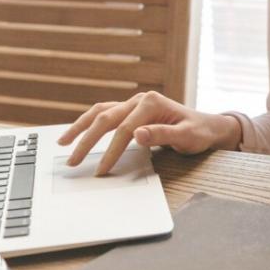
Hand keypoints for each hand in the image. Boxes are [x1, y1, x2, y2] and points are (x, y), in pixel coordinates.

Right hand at [59, 91, 241, 174]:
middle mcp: (139, 99)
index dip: (111, 150)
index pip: (125, 129)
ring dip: (80, 126)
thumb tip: (136, 135)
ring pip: (100, 112)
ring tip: (62, 142)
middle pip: (106, 118)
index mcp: (152, 103)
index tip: (101, 170)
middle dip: (87, 140)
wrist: (206, 126)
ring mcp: (133, 103)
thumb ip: (162, 135)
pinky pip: (104, 114)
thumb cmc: (198, 132)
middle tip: (72, 161)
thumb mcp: (186, 136)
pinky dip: (88, 122)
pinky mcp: (130, 110)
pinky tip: (76, 133)